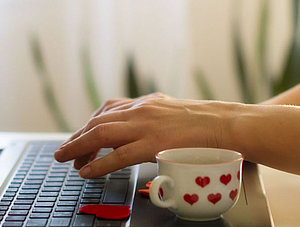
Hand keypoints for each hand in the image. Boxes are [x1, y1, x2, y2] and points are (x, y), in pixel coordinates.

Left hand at [54, 93, 233, 177]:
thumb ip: (153, 118)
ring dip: (78, 147)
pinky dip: (99, 164)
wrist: (225, 123)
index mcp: (146, 102)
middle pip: (99, 121)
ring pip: (102, 133)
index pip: (107, 110)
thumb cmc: (202, 121)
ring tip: (66, 160)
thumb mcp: (171, 112)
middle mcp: (142, 110)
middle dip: (77, 137)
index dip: (89, 124)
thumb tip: (139, 130)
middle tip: (65, 152)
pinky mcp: (154, 143)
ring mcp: (147, 125)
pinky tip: (86, 171)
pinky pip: (119, 155)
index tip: (80, 136)